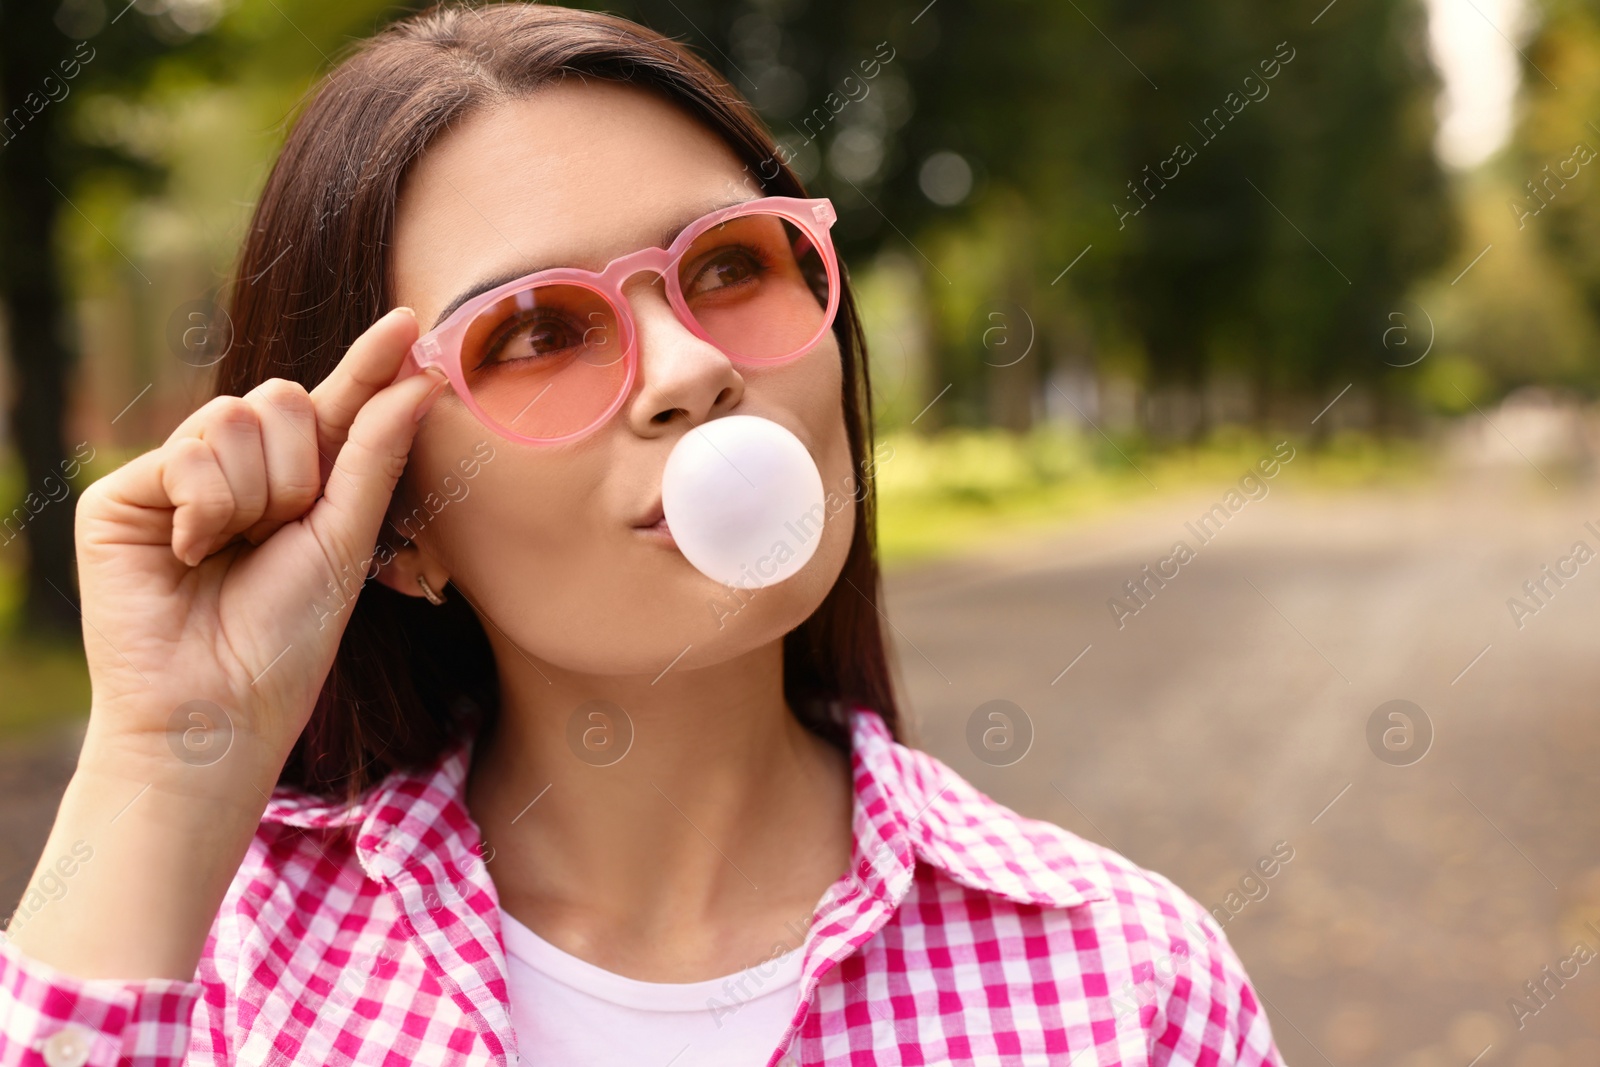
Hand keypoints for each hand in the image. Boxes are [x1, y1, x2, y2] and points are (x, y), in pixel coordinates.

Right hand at [72, 306, 447, 787]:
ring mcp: (177, 476)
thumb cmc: (285, 640)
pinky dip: (205, 507)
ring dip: (255, 495)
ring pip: (237, 416)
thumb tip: (421, 379)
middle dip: (299, 471)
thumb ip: (375, 456)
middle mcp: (237, 470)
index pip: (337, 405)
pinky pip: (188, 450)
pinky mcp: (124, 492)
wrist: (216, 708)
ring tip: (229, 552)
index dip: (369, 363)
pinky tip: (187, 554)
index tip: (411, 321)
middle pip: (283, 397)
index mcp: (297, 483)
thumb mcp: (346, 541)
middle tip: (276, 536)